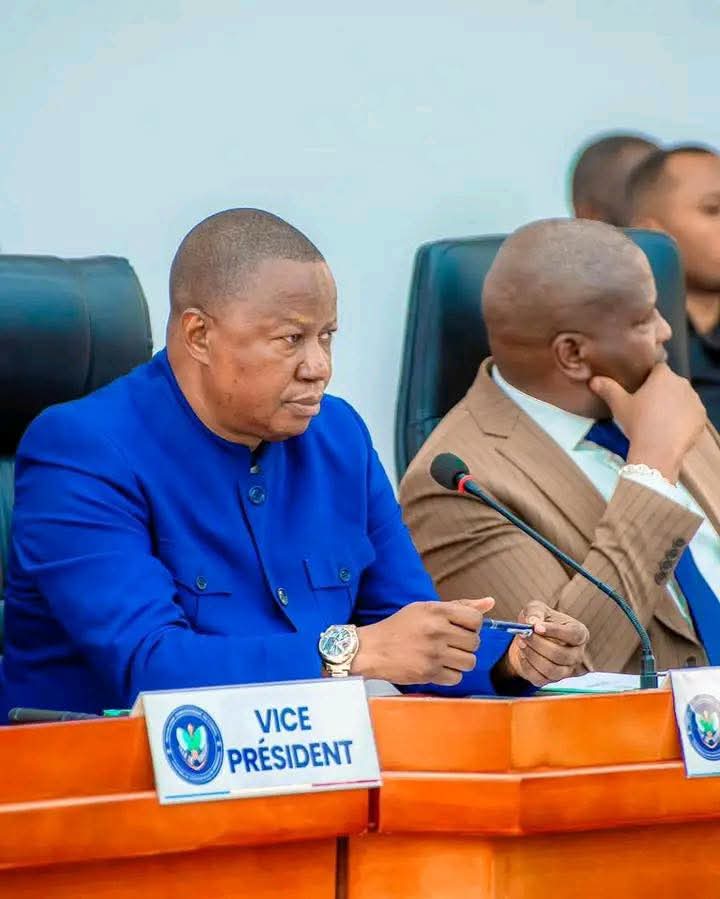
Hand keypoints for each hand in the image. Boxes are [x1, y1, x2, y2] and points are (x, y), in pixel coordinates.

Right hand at [352, 597, 494, 685]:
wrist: (372, 649)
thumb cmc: (400, 627)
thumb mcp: (426, 608)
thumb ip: (460, 606)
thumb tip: (490, 602)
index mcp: (436, 611)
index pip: (476, 619)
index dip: (471, 625)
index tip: (459, 628)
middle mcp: (437, 631)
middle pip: (475, 642)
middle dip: (465, 644)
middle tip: (449, 642)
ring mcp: (434, 653)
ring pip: (470, 662)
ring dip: (460, 661)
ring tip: (445, 655)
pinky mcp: (429, 673)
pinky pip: (457, 677)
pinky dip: (450, 674)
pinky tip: (437, 666)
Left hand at [500, 600, 588, 687]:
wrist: (528, 638)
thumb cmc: (538, 621)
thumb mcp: (536, 608)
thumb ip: (535, 611)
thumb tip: (533, 621)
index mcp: (579, 633)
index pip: (574, 635)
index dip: (556, 631)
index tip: (536, 627)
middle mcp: (577, 654)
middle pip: (561, 655)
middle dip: (539, 644)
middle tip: (524, 634)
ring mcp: (566, 670)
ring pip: (552, 670)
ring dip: (532, 656)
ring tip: (521, 643)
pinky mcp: (552, 680)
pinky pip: (540, 678)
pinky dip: (528, 666)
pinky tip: (522, 654)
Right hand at [589, 363, 705, 481]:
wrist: (658, 451)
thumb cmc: (638, 423)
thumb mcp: (619, 405)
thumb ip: (608, 389)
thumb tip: (593, 380)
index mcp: (663, 376)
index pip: (658, 369)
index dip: (650, 378)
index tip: (641, 390)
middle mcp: (682, 384)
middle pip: (671, 383)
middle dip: (662, 391)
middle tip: (648, 407)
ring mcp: (695, 400)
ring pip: (682, 398)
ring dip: (674, 404)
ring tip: (660, 420)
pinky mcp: (701, 417)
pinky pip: (692, 413)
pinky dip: (684, 418)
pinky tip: (672, 429)